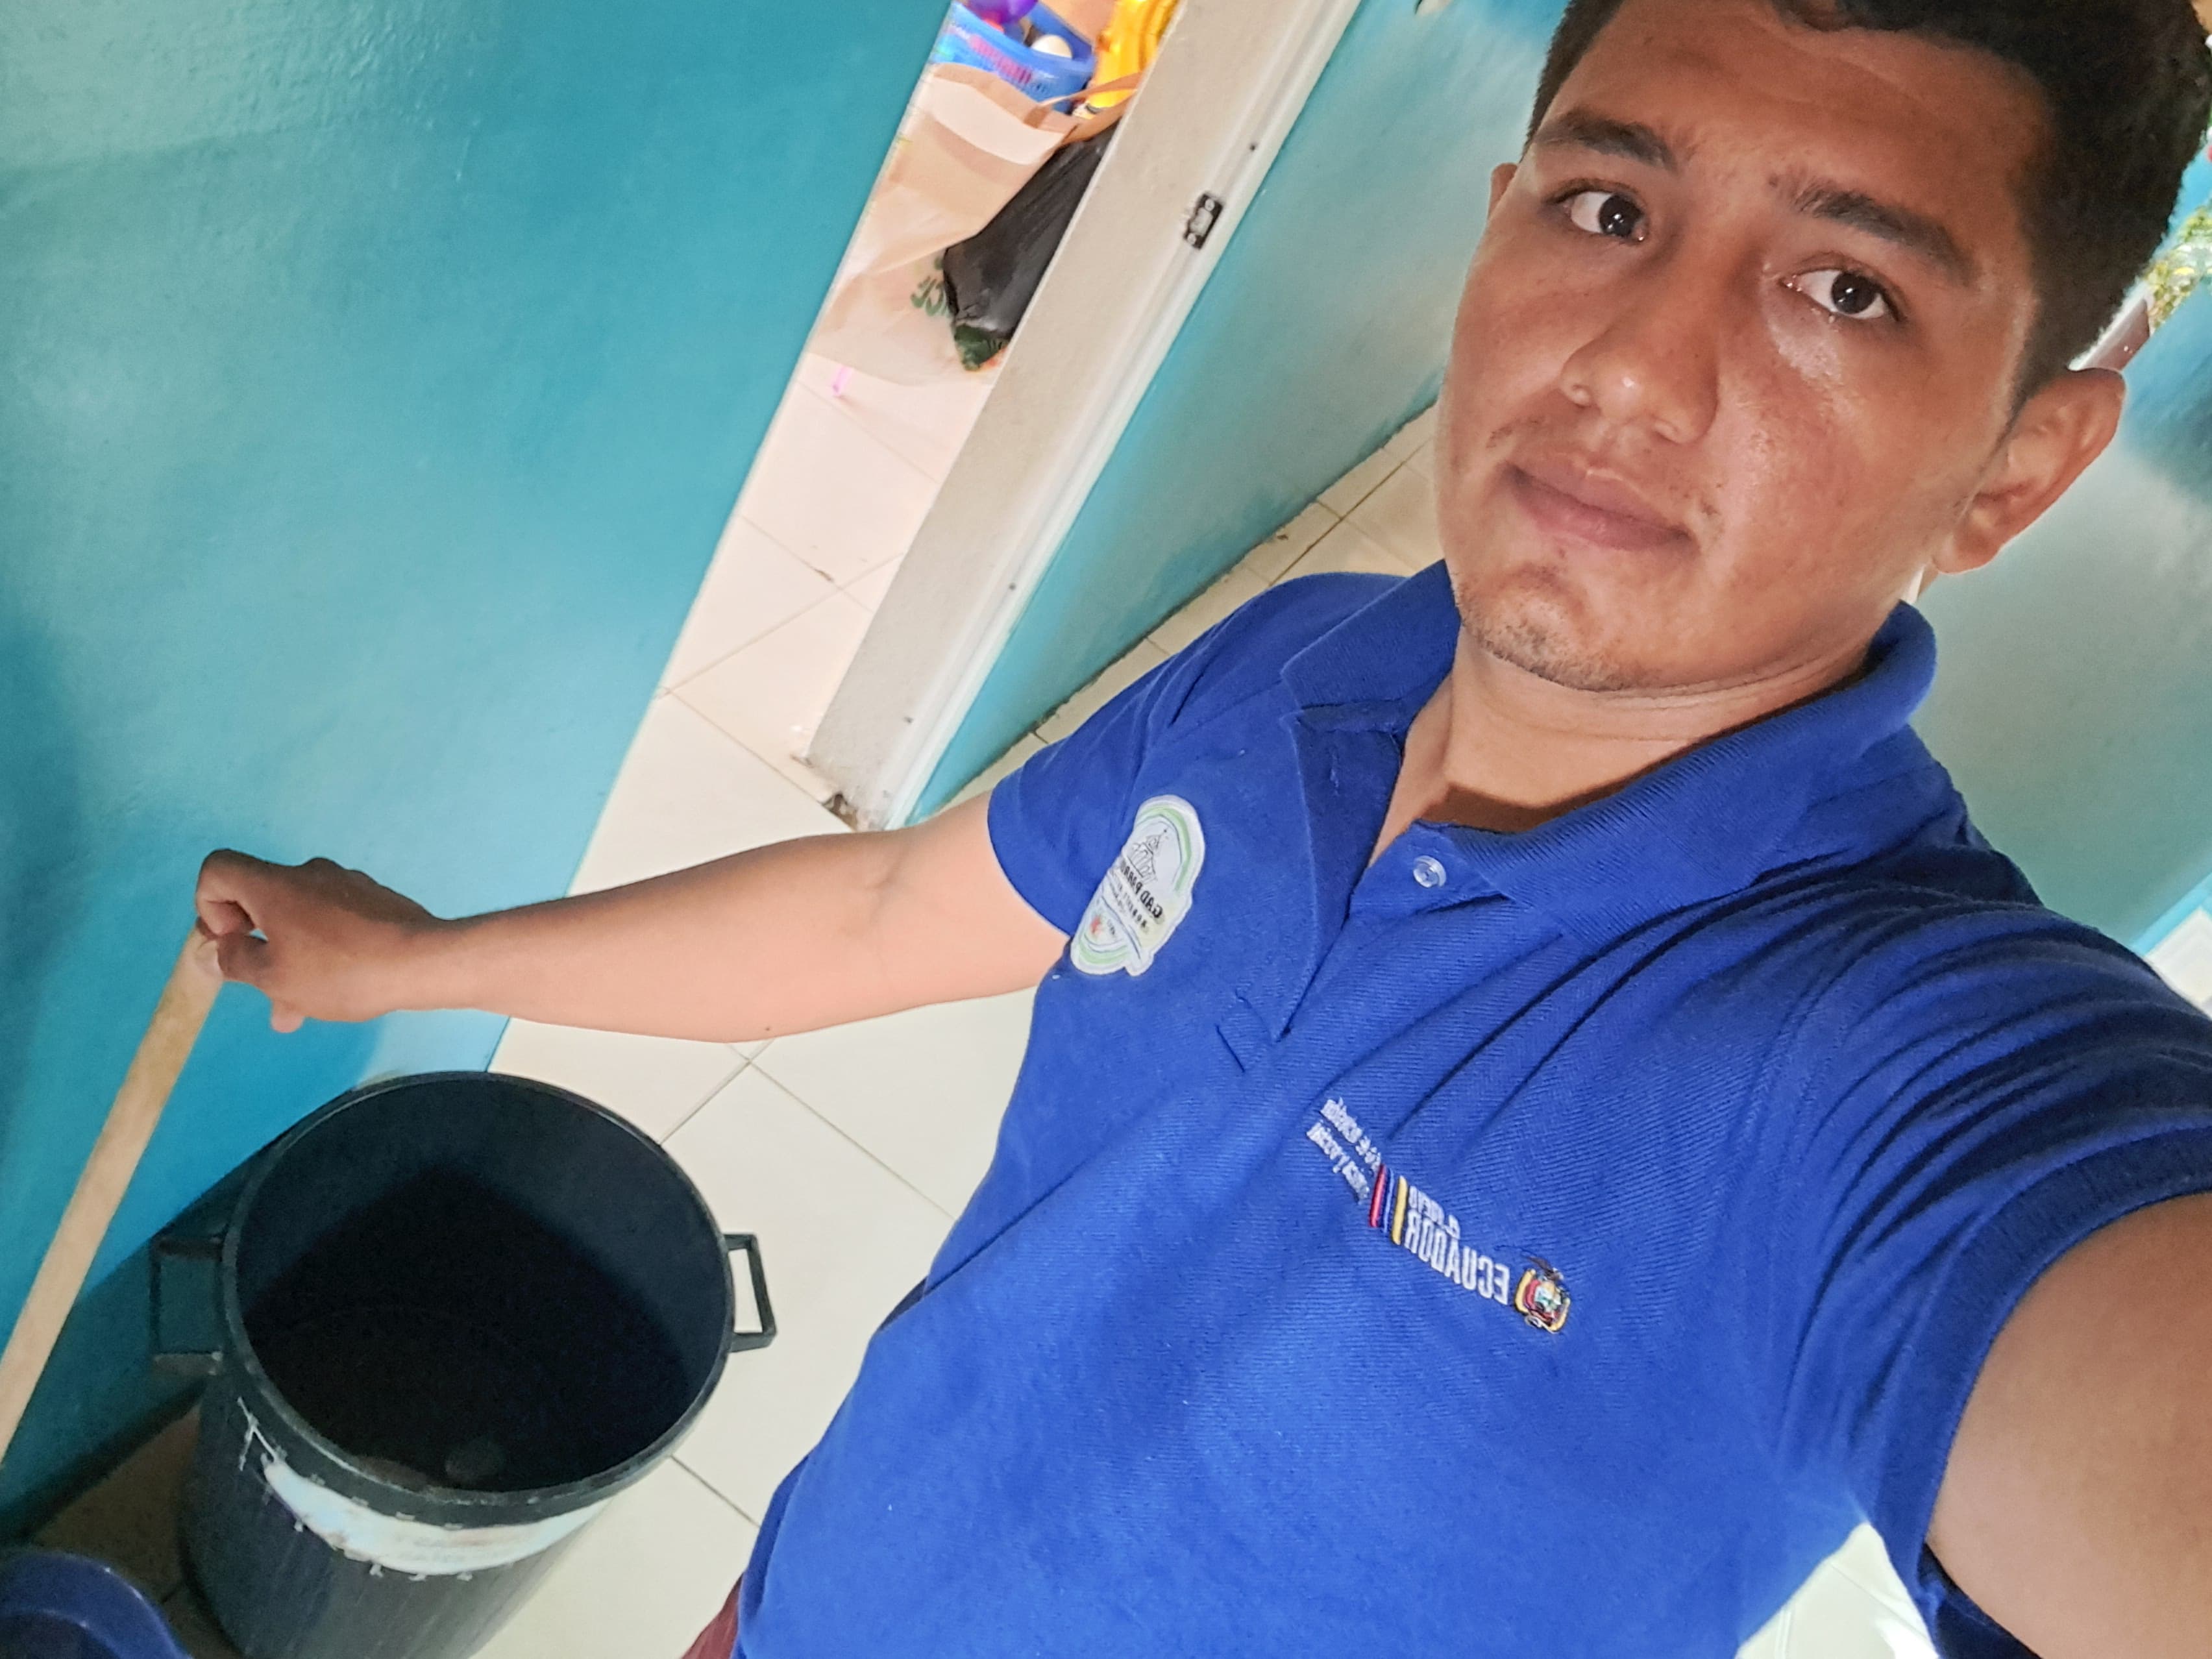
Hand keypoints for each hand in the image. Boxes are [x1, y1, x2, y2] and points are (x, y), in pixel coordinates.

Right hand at [194, 851, 444, 1031]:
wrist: (424, 962)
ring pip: (299, 921)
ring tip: (295, 1010)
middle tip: (260, 987)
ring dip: (289, 960)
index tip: (231, 941)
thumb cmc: (340, 971)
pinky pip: (333, 924)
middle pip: (261, 899)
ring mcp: (347, 885)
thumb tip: (220, 949)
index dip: (208, 904)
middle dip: (253, 945)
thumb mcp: (274, 977)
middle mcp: (310, 874)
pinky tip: (335, 992)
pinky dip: (323, 953)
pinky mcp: (376, 901)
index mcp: (276, 885)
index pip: (218, 868)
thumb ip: (236, 961)